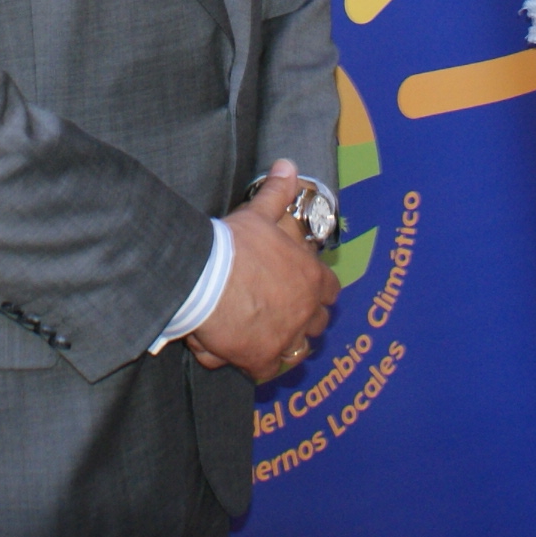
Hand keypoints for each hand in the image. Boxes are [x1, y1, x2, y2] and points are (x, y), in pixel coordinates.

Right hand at [186, 159, 338, 377]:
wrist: (204, 279)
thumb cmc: (234, 246)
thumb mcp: (258, 214)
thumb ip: (277, 193)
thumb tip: (287, 166)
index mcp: (311, 278)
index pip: (330, 290)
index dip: (318, 291)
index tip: (305, 289)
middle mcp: (306, 312)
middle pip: (318, 324)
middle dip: (303, 320)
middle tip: (282, 313)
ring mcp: (286, 338)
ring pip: (298, 351)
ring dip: (285, 344)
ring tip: (266, 337)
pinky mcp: (261, 359)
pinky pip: (268, 370)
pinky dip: (257, 364)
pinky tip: (242, 354)